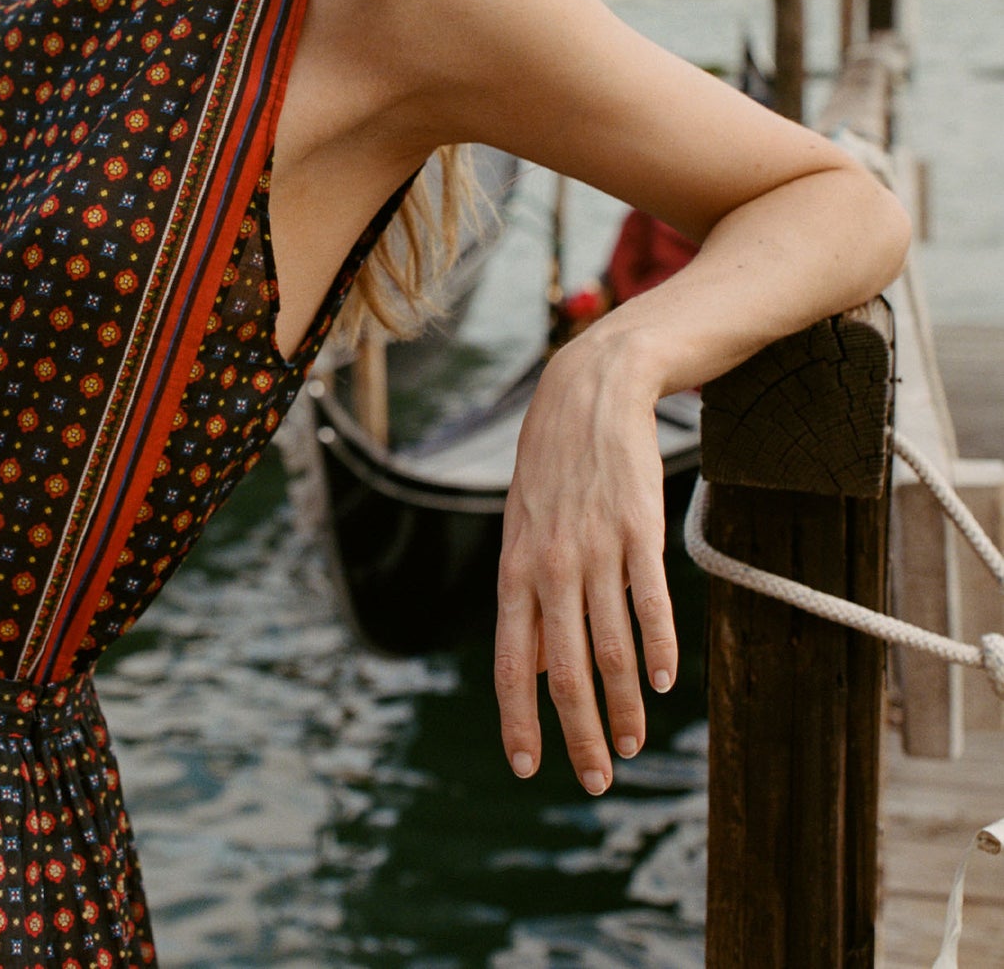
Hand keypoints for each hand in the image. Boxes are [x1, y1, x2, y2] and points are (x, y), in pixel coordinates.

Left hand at [493, 334, 678, 793]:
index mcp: (515, 568)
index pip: (509, 660)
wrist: (590, 393)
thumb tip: (530, 667)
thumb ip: (526, 599)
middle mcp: (550, 565)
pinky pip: (649, 604)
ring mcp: (596, 549)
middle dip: (578, 733)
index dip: (517, 717)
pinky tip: (663, 684)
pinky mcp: (639, 531)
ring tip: (633, 744)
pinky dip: (657, 650)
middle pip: (562, 670)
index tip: (526, 767)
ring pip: (609, 648)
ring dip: (623, 706)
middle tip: (595, 780)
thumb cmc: (552, 468)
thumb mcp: (522, 529)